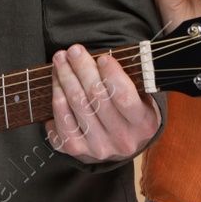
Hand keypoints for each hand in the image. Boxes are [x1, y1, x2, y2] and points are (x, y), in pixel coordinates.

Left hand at [43, 45, 161, 162]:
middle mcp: (122, 139)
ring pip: (76, 106)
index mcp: (143, 123)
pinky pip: (61, 123)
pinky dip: (56, 102)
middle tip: (73, 51)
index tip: (102, 57)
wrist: (124, 143)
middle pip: (95, 97)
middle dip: (81, 68)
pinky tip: (57, 86)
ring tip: (61, 62)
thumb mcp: (143, 96)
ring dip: (64, 79)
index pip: (123, 96)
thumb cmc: (133, 111)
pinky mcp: (78, 151)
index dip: (110, 74)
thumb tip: (103, 58)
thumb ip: (130, 78)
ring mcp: (99, 147)